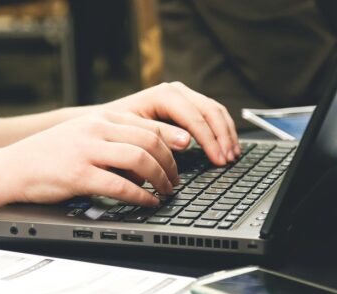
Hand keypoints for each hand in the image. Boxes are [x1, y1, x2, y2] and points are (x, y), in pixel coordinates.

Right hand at [0, 111, 178, 205]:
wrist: (11, 168)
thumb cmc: (48, 156)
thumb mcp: (82, 135)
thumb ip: (111, 138)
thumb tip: (147, 156)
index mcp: (100, 118)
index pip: (147, 124)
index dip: (172, 140)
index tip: (186, 152)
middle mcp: (95, 129)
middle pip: (149, 140)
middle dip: (170, 163)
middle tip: (176, 180)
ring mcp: (87, 151)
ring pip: (139, 159)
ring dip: (160, 178)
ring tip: (166, 191)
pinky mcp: (78, 175)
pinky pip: (120, 185)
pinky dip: (140, 196)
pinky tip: (147, 202)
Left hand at [102, 82, 240, 165]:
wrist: (104, 121)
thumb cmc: (115, 129)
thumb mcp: (133, 133)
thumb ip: (159, 136)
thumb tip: (187, 142)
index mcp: (163, 95)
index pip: (195, 117)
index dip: (210, 140)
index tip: (218, 159)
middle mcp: (176, 91)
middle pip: (210, 111)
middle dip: (222, 137)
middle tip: (228, 160)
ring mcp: (183, 96)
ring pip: (215, 111)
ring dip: (227, 134)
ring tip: (232, 155)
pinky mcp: (186, 104)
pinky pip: (212, 114)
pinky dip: (222, 130)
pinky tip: (226, 146)